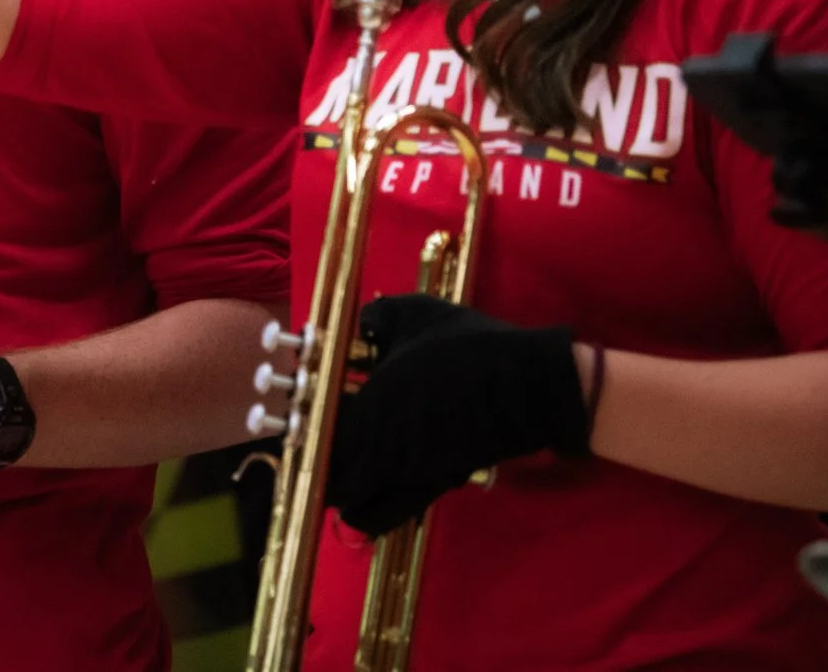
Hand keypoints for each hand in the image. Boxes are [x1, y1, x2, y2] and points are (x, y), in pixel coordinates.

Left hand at [325, 294, 588, 536]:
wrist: (529, 386)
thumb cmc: (467, 347)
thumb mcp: (415, 314)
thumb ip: (377, 317)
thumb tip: (362, 323)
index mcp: (370, 407)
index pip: (315, 436)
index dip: (301, 431)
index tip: (298, 418)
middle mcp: (383, 449)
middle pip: (329, 477)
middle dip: (317, 464)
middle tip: (317, 442)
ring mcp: (409, 474)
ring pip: (357, 505)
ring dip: (343, 492)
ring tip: (343, 466)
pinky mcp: (435, 487)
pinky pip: (390, 513)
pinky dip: (373, 509)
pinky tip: (375, 482)